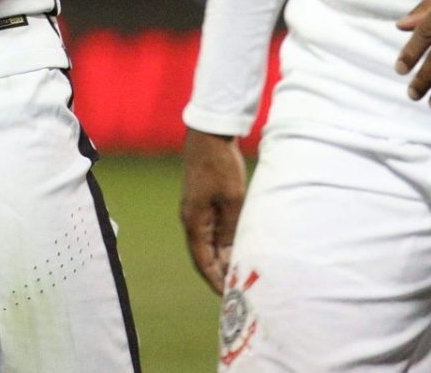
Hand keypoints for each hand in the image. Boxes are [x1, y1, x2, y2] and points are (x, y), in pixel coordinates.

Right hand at [179, 129, 245, 294]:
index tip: (227, 296)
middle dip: (218, 271)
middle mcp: (191, 218)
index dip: (214, 279)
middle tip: (236, 287)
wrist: (210, 134)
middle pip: (203, 253)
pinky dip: (222, 241)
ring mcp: (196, 208)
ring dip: (221, 256)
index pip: (202, 260)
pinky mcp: (203, 199)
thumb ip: (231, 230)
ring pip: (208, 241)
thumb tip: (230, 256)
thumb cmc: (220, 166)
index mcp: (193, 221)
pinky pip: (212, 228)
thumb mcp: (232, 200)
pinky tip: (236, 244)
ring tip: (238, 270)